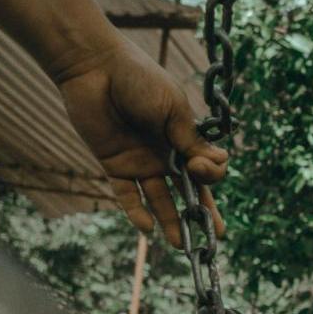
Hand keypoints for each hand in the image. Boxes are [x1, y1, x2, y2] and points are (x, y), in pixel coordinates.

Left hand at [53, 39, 227, 246]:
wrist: (96, 68)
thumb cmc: (140, 80)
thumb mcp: (174, 110)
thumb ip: (190, 141)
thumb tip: (217, 165)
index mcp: (185, 137)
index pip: (207, 167)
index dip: (211, 174)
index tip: (201, 166)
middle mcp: (165, 153)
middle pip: (188, 190)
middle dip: (202, 213)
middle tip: (213, 237)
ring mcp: (140, 161)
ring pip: (160, 198)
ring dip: (171, 221)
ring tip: (182, 245)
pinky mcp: (115, 165)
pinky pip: (127, 194)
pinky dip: (136, 212)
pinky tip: (147, 229)